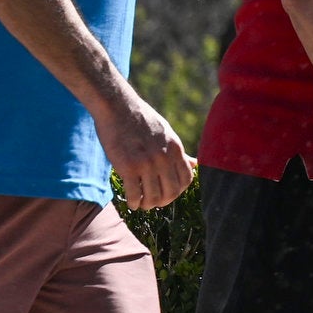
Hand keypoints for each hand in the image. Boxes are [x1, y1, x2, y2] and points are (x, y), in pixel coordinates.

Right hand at [94, 88, 194, 211]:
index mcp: (175, 149)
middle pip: (171, 192)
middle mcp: (164, 158)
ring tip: (141, 204)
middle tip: (153, 202)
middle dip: (162, 201)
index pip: (186, 180)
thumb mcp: (166, 133)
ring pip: (153, 197)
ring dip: (147, 205)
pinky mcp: (128, 167)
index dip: (178, 191)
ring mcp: (146, 163)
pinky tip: (131, 202)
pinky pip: (134, 195)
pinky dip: (133, 203)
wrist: (118, 107)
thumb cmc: (141, 120)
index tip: (168, 193)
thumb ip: (178, 152)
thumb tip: (194, 163)